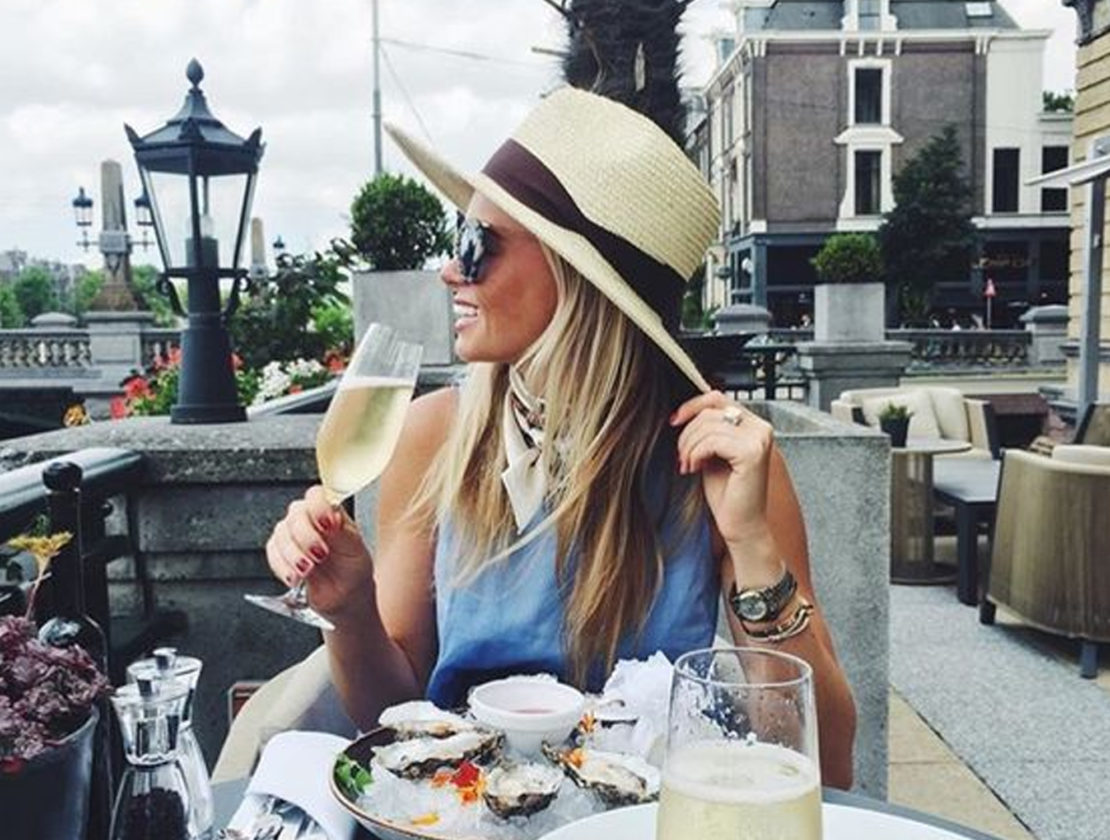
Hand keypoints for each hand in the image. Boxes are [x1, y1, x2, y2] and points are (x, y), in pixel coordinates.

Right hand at [265, 485, 374, 622]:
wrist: (344, 594)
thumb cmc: (353, 567)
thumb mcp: (354, 548)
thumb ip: (342, 530)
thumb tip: (332, 514)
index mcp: (330, 511)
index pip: (316, 495)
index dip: (318, 507)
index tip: (326, 525)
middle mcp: (309, 518)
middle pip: (296, 513)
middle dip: (307, 537)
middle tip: (321, 555)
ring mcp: (292, 533)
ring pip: (281, 533)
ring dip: (294, 555)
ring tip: (310, 570)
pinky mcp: (279, 551)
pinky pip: (272, 553)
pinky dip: (283, 567)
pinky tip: (297, 577)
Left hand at [671, 392, 775, 550]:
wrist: (741, 525)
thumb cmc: (727, 493)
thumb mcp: (712, 453)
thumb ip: (708, 430)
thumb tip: (686, 411)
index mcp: (753, 424)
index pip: (717, 397)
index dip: (692, 406)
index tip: (674, 421)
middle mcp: (761, 428)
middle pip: (709, 411)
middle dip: (687, 434)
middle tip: (682, 457)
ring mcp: (759, 439)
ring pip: (707, 426)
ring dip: (689, 447)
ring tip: (688, 465)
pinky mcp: (752, 453)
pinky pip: (712, 441)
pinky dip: (696, 454)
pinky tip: (695, 469)